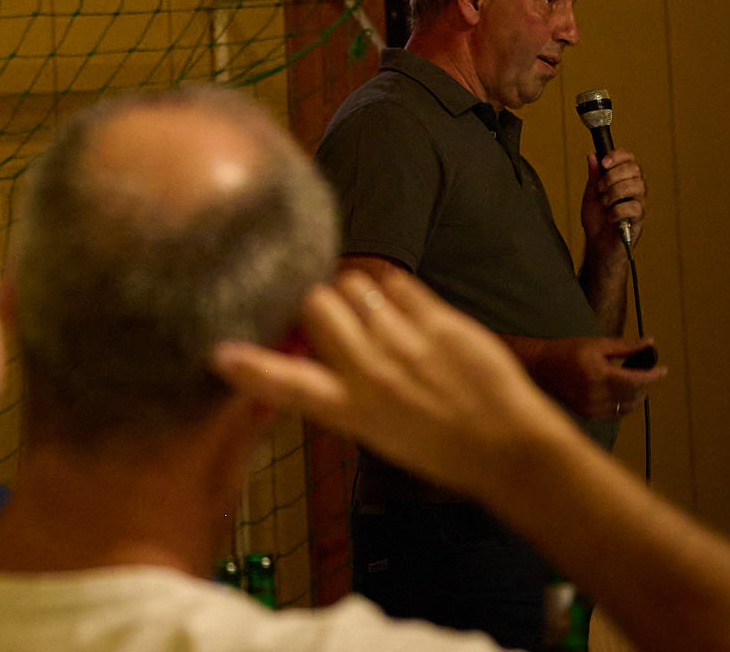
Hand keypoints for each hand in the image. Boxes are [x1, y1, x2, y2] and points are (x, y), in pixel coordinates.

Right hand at [215, 270, 568, 503]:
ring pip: (353, 284)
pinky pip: (394, 281)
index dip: (252, 368)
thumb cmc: (436, 446)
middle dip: (314, 302)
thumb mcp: (374, 430)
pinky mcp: (436, 318)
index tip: (220, 354)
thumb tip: (302, 346)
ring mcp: (405, 341)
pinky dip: (392, 291)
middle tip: (327, 315)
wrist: (509, 447)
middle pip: (316, 304)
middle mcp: (371, 372)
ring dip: (355, 294)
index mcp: (351, 409)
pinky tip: (404, 312)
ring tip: (374, 316)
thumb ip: (335, 388)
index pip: (289, 385)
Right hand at [525, 333, 665, 420]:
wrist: (542, 367)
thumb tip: (649, 343)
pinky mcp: (590, 415)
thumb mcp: (596, 344)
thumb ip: (624, 346)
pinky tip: (622, 393)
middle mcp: (597, 394)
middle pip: (635, 395)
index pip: (636, 380)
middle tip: (648, 372)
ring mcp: (593, 407)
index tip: (663, 369)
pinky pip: (617, 413)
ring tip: (635, 382)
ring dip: (637, 396)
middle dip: (646, 384)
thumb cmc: (568, 351)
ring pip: (628, 407)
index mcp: (599, 374)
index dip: (653, 376)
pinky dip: (625, 404)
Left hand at [582, 147, 646, 252]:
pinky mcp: (639, 220)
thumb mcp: (590, 194)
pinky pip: (634, 207)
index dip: (618, 156)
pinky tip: (610, 217)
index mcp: (623, 180)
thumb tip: (593, 155)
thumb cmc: (596, 221)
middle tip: (600, 188)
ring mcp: (638, 204)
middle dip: (613, 176)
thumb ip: (594, 175)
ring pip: (637, 186)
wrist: (597, 245)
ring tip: (604, 203)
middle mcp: (634, 190)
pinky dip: (617, 210)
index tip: (604, 162)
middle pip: (635, 169)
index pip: (629, 159)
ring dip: (615, 192)